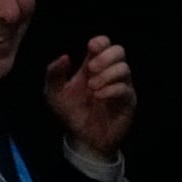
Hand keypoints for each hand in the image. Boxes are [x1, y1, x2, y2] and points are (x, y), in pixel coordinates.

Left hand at [44, 35, 135, 159]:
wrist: (82, 139)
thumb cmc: (70, 113)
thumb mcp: (54, 94)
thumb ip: (54, 74)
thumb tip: (65, 56)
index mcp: (92, 66)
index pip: (104, 44)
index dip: (100, 42)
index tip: (90, 47)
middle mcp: (109, 73)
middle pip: (119, 51)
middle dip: (106, 56)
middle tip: (91, 69)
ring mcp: (121, 86)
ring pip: (124, 68)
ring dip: (107, 75)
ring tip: (92, 88)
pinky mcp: (127, 102)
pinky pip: (126, 89)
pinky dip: (111, 89)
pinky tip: (98, 96)